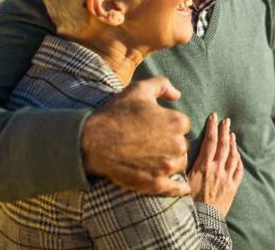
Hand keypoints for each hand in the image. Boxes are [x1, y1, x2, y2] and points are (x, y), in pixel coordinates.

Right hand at [81, 77, 190, 195]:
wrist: (92, 141)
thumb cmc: (116, 114)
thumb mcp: (139, 90)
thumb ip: (163, 85)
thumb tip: (177, 95)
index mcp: (177, 122)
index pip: (183, 125)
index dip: (169, 124)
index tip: (153, 126)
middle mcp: (177, 145)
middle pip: (182, 145)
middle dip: (170, 143)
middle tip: (149, 142)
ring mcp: (167, 166)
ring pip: (178, 164)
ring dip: (171, 161)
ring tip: (152, 158)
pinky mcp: (156, 183)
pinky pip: (176, 188)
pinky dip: (180, 189)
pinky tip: (183, 189)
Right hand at [188, 113, 243, 216]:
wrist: (201, 221)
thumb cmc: (187, 202)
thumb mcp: (182, 181)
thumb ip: (185, 164)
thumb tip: (180, 150)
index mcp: (203, 166)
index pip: (210, 141)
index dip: (212, 127)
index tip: (214, 116)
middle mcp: (217, 169)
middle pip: (223, 145)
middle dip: (225, 131)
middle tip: (226, 121)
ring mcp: (226, 178)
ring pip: (232, 156)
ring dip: (232, 143)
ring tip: (232, 134)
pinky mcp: (232, 187)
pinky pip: (238, 170)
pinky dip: (239, 160)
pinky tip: (238, 155)